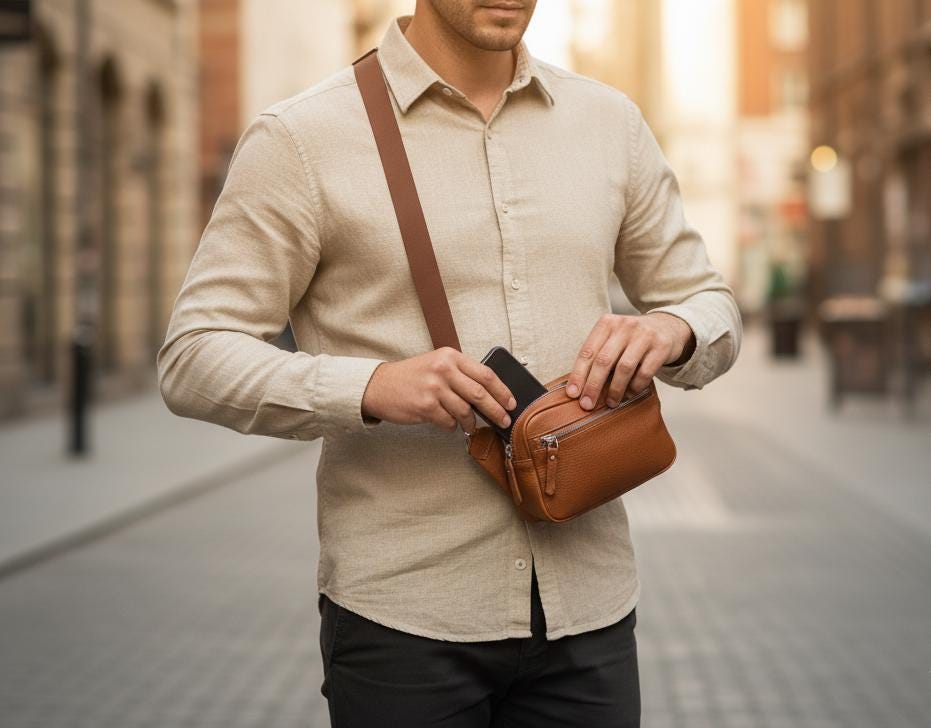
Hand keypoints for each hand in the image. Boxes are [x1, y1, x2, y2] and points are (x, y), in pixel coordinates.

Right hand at [361, 347, 517, 433]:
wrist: (379, 386)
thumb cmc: (411, 377)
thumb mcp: (437, 364)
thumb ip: (460, 374)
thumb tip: (489, 394)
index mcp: (450, 356)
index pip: (485, 374)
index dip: (502, 391)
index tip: (511, 403)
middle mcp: (443, 369)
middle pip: (480, 394)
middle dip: (496, 411)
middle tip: (504, 420)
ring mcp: (434, 388)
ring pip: (465, 411)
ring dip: (471, 423)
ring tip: (470, 426)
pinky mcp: (425, 406)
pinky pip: (449, 422)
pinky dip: (452, 426)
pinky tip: (448, 423)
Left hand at [566, 312, 694, 409]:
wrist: (667, 327)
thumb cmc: (632, 339)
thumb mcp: (613, 338)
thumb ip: (598, 355)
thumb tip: (580, 387)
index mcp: (607, 323)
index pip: (587, 351)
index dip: (578, 374)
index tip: (573, 393)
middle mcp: (625, 325)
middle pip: (604, 360)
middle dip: (593, 386)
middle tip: (587, 404)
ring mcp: (644, 335)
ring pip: (624, 368)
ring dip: (615, 389)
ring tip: (611, 402)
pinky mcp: (661, 346)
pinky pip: (645, 373)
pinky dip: (635, 387)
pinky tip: (629, 394)